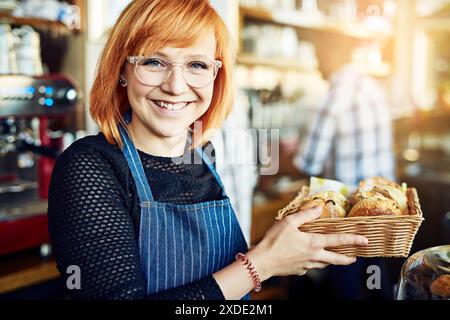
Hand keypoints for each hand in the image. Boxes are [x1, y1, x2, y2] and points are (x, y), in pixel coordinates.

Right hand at [247, 206, 368, 279]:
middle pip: (337, 259)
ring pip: (325, 263)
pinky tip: (309, 257)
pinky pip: (311, 266)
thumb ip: (305, 214)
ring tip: (334, 256)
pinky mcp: (299, 271)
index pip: (338, 240)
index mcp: (313, 243)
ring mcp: (307, 265)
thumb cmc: (274, 241)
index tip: (365, 240)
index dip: (353, 239)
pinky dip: (315, 262)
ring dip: (332, 260)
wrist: (262, 262)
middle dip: (348, 258)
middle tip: (355, 257)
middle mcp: (314, 256)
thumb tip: (318, 207)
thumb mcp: (288, 222)